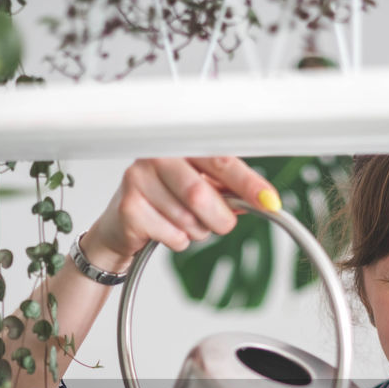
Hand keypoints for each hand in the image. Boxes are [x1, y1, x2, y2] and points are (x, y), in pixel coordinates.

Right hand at [80, 157, 280, 270]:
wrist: (119, 227)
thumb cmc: (161, 203)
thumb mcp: (197, 190)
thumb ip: (226, 191)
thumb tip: (260, 200)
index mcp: (180, 146)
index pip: (221, 161)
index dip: (247, 183)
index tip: (269, 201)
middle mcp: (157, 156)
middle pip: (201, 194)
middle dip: (219, 218)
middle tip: (221, 224)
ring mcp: (138, 179)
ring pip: (188, 218)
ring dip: (197, 231)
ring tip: (182, 223)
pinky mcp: (129, 207)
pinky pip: (172, 235)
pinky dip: (178, 241)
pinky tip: (164, 231)